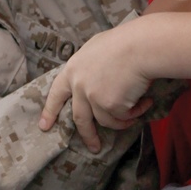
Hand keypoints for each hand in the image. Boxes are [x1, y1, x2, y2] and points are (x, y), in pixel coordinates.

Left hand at [39, 17, 166, 151]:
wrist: (140, 46)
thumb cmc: (125, 42)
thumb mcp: (96, 49)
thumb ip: (90, 67)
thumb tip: (93, 78)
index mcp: (73, 70)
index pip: (57, 94)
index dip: (50, 111)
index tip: (44, 126)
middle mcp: (79, 86)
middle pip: (80, 118)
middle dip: (88, 135)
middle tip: (94, 147)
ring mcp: (93, 97)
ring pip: (106, 121)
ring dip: (122, 122)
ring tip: (135, 115)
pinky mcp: (110, 105)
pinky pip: (124, 117)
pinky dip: (136, 112)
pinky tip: (146, 102)